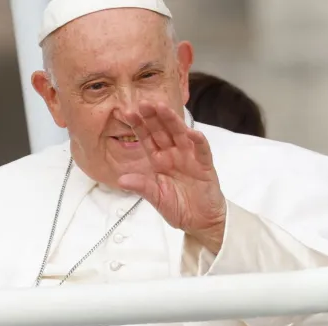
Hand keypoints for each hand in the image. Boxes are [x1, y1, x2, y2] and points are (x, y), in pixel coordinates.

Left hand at [118, 101, 226, 253]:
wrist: (200, 222)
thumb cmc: (179, 208)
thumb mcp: (157, 199)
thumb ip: (142, 187)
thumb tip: (122, 179)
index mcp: (159, 161)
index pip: (147, 138)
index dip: (138, 125)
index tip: (127, 112)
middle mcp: (173, 155)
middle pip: (162, 131)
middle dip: (153, 117)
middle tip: (143, 102)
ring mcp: (190, 158)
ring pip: (180, 135)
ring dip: (172, 121)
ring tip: (163, 108)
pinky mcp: (205, 166)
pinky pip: (202, 151)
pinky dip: (198, 142)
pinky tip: (192, 132)